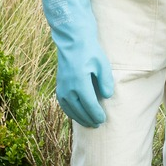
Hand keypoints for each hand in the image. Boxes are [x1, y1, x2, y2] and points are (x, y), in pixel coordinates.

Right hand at [38, 0, 114, 127]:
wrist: (73, 41)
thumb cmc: (90, 51)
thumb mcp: (102, 64)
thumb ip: (105, 81)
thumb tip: (107, 97)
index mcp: (79, 83)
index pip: (89, 105)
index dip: (96, 114)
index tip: (103, 120)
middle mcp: (68, 88)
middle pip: (79, 110)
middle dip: (89, 119)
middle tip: (98, 125)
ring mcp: (62, 87)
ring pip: (70, 109)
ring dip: (79, 117)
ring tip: (89, 123)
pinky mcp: (59, 85)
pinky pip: (64, 104)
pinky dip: (71, 111)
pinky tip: (77, 114)